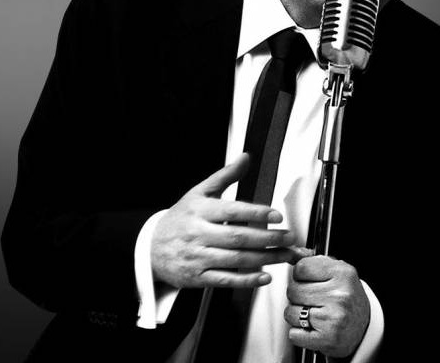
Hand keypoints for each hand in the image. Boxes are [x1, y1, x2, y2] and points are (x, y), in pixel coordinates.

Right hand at [151, 153, 300, 288]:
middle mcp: (199, 234)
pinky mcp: (197, 278)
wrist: (150, 247)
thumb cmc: (180, 218)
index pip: (232, 211)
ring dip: (264, 258)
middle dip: (267, 238)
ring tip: (285, 254)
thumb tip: (245, 158)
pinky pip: (225, 280)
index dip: (256, 213)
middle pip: (238, 237)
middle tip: (289, 237)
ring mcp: (198, 257)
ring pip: (236, 259)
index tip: (276, 215)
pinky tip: (264, 276)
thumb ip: (225, 175)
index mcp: (201, 210)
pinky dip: (246, 280)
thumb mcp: (199, 192)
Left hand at [285, 255, 370, 357]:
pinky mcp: (327, 339)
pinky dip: (299, 333)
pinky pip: (294, 334)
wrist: (363, 327)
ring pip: (290, 312)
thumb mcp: (337, 272)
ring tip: (312, 314)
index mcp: (342, 274)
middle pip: (293, 290)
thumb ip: (313, 261)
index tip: (308, 280)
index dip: (300, 275)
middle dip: (297, 296)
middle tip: (311, 299)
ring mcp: (333, 318)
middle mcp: (339, 295)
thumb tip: (291, 253)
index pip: (301, 267)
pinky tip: (312, 328)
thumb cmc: (347, 297)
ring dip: (296, 315)